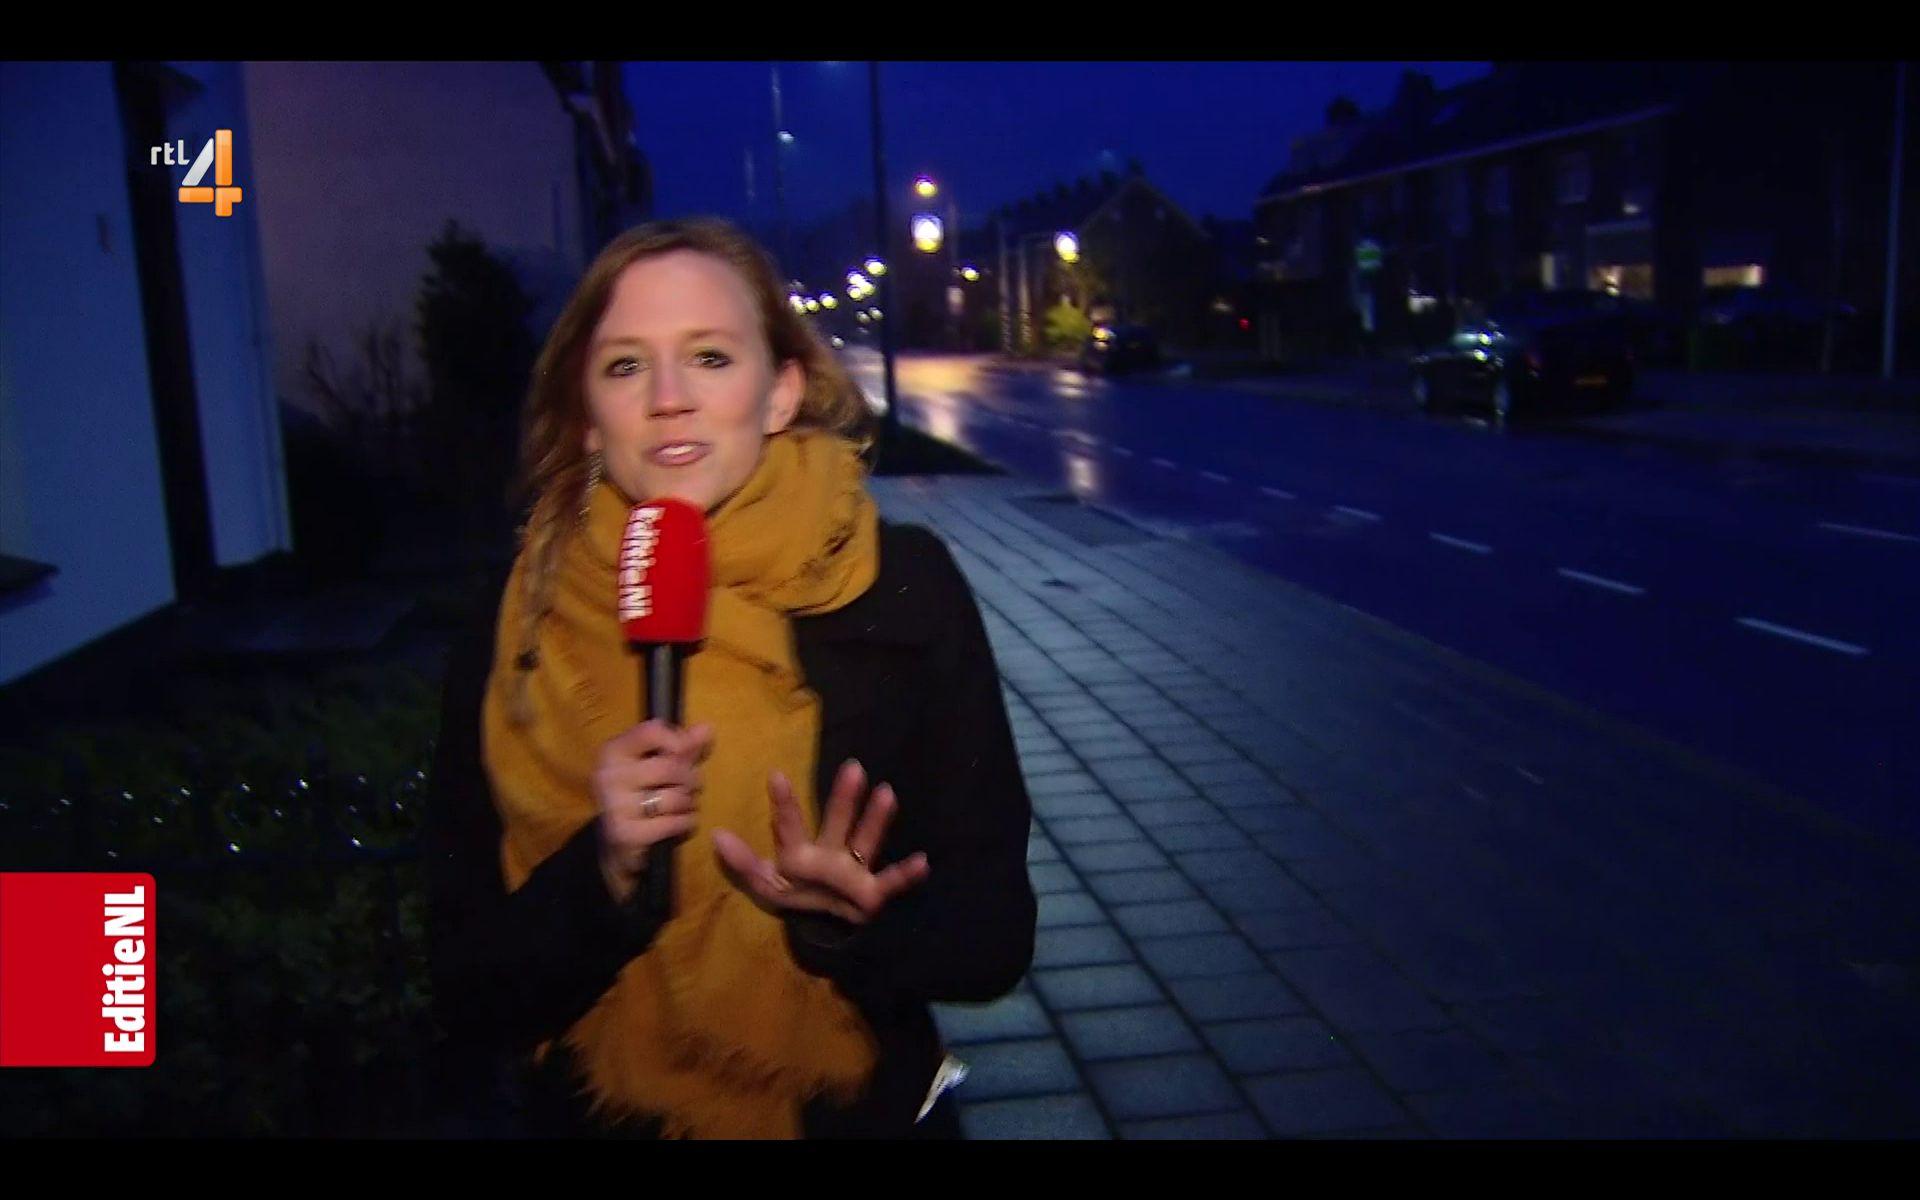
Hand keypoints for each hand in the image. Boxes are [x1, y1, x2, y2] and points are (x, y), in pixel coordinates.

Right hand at [592, 719, 713, 904]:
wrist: (617, 844)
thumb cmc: (642, 796)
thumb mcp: (660, 765)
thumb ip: (683, 746)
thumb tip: (706, 728)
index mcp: (613, 751)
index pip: (652, 732)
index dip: (678, 741)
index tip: (685, 754)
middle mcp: (608, 775)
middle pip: (670, 766)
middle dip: (691, 778)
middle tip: (692, 787)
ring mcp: (614, 806)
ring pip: (675, 796)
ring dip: (690, 802)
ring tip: (686, 805)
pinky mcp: (626, 834)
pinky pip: (673, 822)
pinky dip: (686, 823)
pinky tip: (682, 823)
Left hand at [712, 758, 930, 924]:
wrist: (828, 928)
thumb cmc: (798, 896)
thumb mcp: (766, 886)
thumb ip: (742, 864)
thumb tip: (715, 835)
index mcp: (800, 853)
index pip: (789, 825)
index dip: (783, 804)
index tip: (775, 777)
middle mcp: (830, 854)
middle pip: (836, 822)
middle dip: (844, 799)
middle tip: (853, 768)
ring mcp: (853, 871)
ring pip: (865, 840)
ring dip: (876, 820)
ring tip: (887, 793)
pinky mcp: (872, 893)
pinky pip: (891, 881)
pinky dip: (906, 875)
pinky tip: (923, 861)